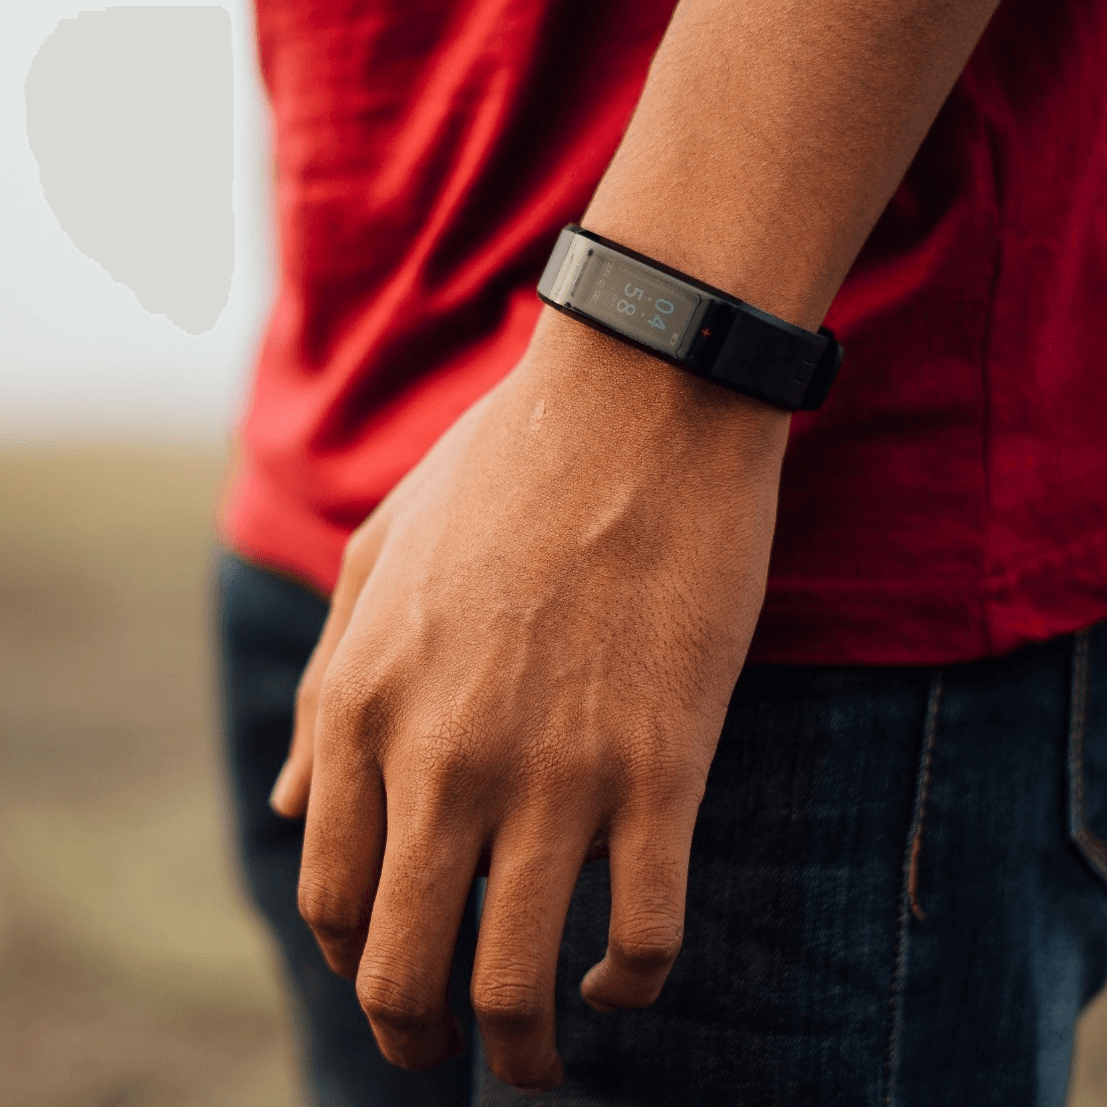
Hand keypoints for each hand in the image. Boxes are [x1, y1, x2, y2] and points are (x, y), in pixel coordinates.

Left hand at [270, 309, 789, 1090]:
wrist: (638, 403)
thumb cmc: (505, 472)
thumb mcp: (377, 561)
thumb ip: (326, 695)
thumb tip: (287, 810)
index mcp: (367, 705)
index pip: (332, 895)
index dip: (356, 960)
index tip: (393, 976)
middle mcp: (443, 758)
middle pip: (402, 965)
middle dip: (415, 1035)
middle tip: (443, 1047)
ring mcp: (554, 771)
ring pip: (514, 980)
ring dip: (519, 1050)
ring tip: (536, 1062)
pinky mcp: (660, 767)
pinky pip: (643, 934)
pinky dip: (631, 989)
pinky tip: (621, 984)